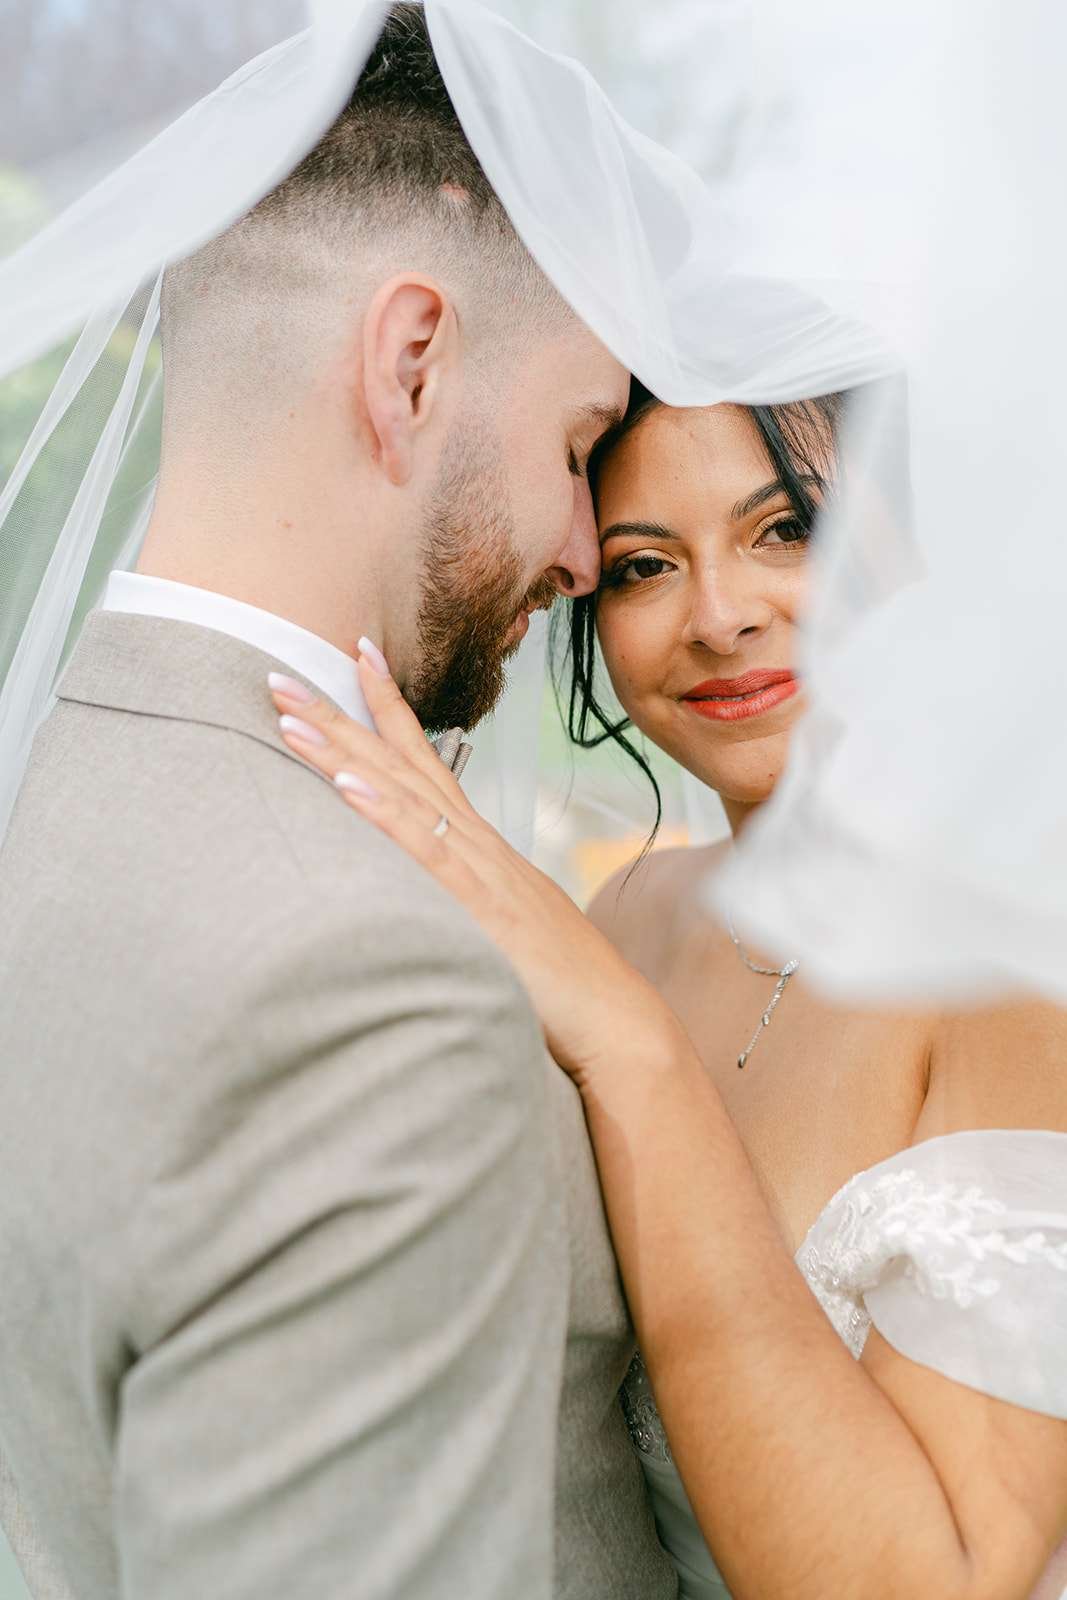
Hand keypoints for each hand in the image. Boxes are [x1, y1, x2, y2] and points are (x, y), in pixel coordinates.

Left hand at [268, 647, 686, 1087]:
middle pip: (399, 763)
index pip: (424, 760)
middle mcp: (476, 843)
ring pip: (400, 794)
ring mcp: (479, 870)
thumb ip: (460, 904)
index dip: (387, 708)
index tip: (355, 657)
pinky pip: (424, 852)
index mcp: (478, 845)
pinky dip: (384, 814)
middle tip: (279, 672)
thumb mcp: (498, 930)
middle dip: (339, 714)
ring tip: (291, 714)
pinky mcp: (480, 908)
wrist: (615, 1019)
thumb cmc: (558, 984)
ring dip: (343, 751)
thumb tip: (421, 899)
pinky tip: (347, 784)